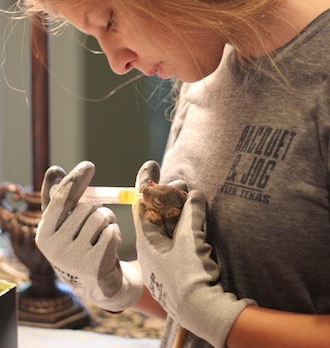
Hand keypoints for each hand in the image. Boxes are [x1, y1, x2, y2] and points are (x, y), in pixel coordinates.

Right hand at [36, 161, 142, 310]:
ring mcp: (74, 258)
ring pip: (101, 216)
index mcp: (43, 234)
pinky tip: (109, 247)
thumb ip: (60, 200)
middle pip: (86, 206)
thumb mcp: (65, 226)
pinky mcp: (95, 265)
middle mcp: (54, 248)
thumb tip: (54, 171)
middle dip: (98, 208)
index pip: (60, 199)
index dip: (75, 179)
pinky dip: (115, 233)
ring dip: (108, 220)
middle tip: (98, 220)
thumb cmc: (80, 247)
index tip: (89, 165)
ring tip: (102, 234)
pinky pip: (112, 231)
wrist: (97, 285)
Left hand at [133, 161, 255, 346]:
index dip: (146, 184)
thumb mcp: (190, 239)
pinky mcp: (181, 268)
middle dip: (169, 195)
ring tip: (191, 194)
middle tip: (181, 181)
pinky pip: (180, 239)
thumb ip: (191, 213)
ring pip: (170, 227)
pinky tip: (197, 216)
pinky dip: (187, 225)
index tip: (151, 166)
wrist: (203, 313)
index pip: (142, 206)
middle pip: (157, 215)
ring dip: (180, 209)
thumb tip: (194, 193)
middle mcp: (154, 250)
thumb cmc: (190, 276)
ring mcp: (167, 260)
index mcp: (147, 243)